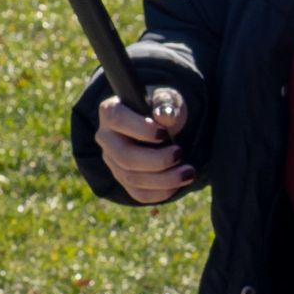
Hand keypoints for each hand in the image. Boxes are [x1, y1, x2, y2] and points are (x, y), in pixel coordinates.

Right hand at [97, 84, 194, 204]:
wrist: (162, 124)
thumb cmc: (162, 108)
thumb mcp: (167, 99)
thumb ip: (166, 104)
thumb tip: (165, 116)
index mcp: (110, 110)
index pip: (117, 119)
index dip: (141, 129)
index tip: (164, 134)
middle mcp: (106, 138)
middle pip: (125, 156)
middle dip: (156, 160)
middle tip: (179, 153)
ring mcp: (112, 161)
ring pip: (132, 178)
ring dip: (164, 179)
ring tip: (187, 172)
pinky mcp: (123, 179)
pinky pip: (138, 193)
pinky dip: (160, 192)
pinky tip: (177, 183)